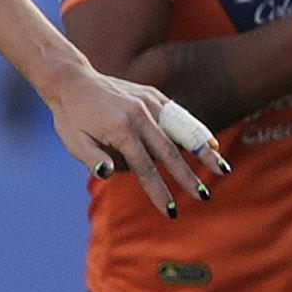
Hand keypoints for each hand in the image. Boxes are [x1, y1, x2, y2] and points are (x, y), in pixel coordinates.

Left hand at [50, 68, 230, 218]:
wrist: (72, 80)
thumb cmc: (70, 117)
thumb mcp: (73, 142)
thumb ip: (92, 159)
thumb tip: (108, 174)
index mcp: (120, 128)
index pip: (143, 167)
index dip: (157, 191)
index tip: (169, 211)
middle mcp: (139, 113)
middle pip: (169, 152)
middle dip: (186, 177)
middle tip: (203, 196)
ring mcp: (148, 102)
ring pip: (181, 130)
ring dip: (202, 151)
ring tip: (221, 168)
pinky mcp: (152, 95)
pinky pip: (177, 116)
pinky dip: (194, 129)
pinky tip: (209, 144)